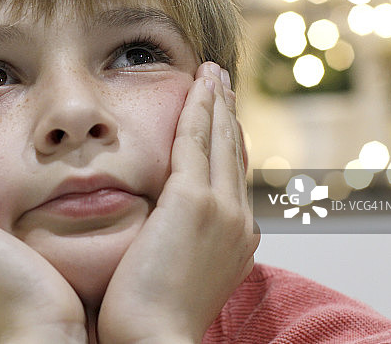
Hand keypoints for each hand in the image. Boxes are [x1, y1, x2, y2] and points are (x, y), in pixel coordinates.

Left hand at [97, 62, 259, 343]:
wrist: (152, 341)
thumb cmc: (151, 318)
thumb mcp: (178, 275)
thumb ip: (181, 244)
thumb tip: (167, 228)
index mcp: (237, 241)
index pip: (233, 178)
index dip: (229, 142)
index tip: (222, 117)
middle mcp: (238, 221)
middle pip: (233, 152)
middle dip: (227, 113)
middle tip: (222, 82)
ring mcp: (221, 210)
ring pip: (219, 140)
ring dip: (216, 101)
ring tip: (213, 73)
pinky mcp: (193, 201)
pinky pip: (195, 140)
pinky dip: (198, 108)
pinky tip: (197, 83)